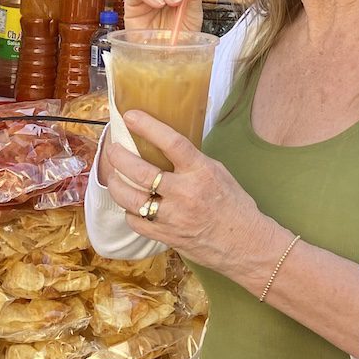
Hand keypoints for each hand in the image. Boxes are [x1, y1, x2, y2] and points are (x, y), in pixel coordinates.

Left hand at [105, 110, 278, 275]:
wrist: (245, 243)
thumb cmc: (234, 204)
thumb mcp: (218, 172)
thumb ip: (191, 160)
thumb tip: (163, 146)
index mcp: (201, 172)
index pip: (172, 142)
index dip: (148, 126)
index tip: (131, 116)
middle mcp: (185, 193)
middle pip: (141, 171)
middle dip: (120, 157)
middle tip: (113, 149)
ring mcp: (174, 217)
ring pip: (131, 199)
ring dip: (116, 185)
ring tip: (114, 176)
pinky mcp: (167, 237)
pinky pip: (136, 222)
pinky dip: (130, 212)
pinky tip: (132, 205)